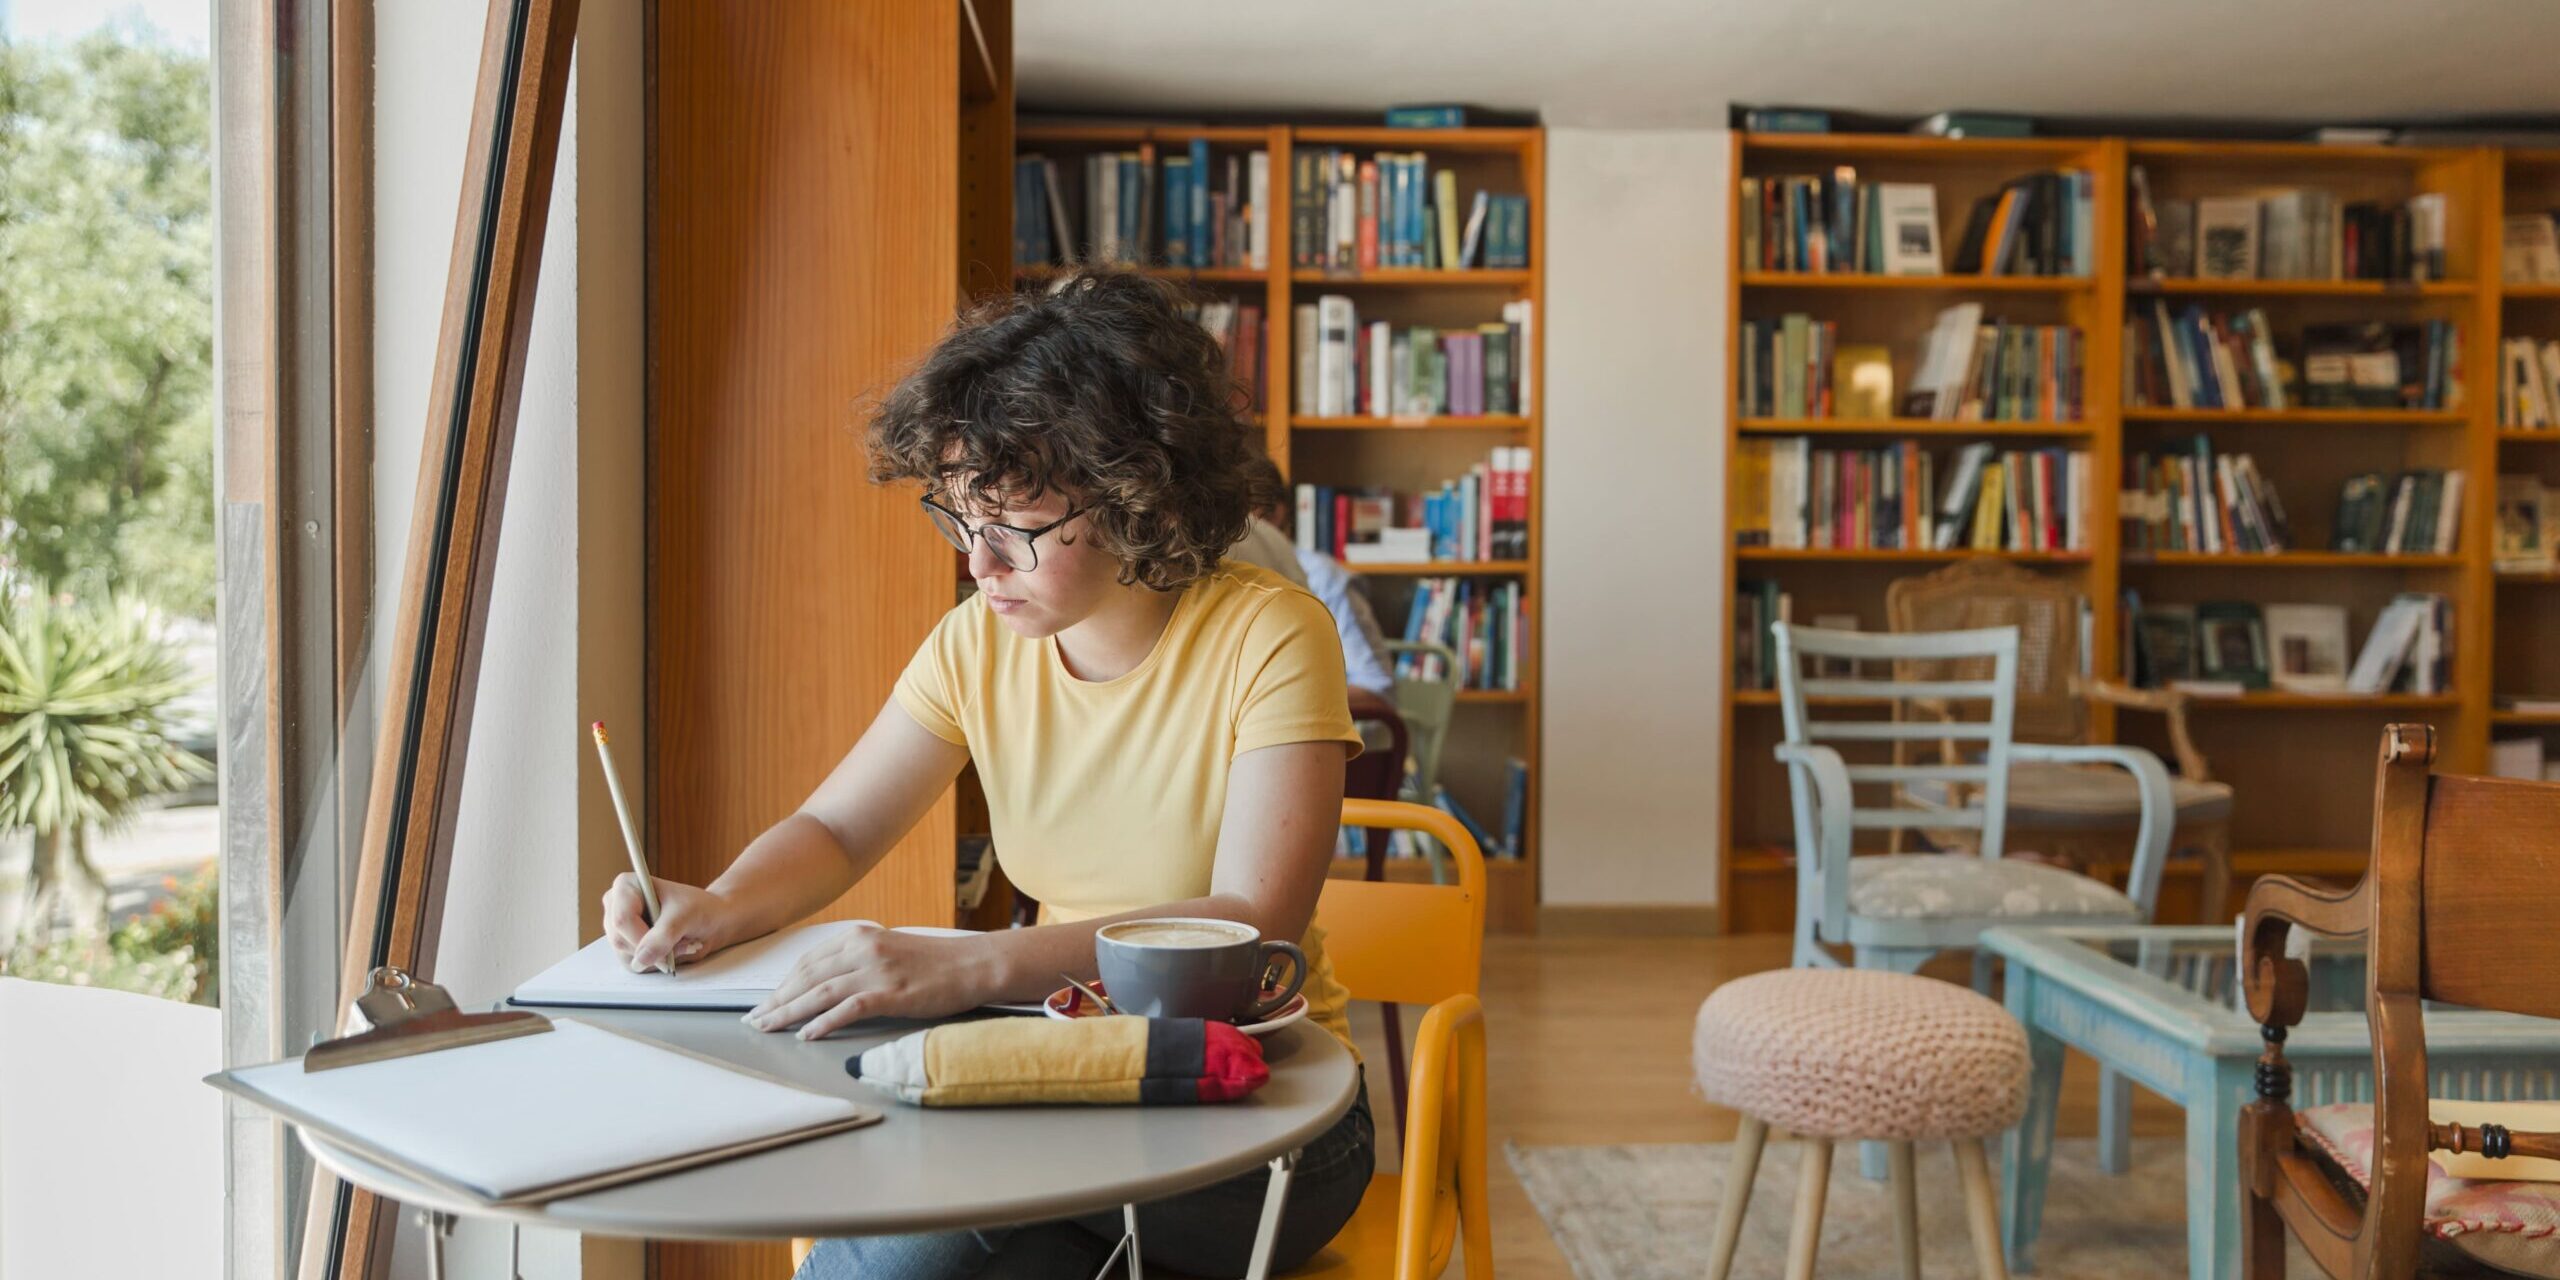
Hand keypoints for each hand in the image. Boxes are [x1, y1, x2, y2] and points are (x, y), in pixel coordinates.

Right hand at [603, 874, 744, 973]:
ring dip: (658, 956)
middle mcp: (616, 906)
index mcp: (626, 886)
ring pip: (626, 955)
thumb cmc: (700, 908)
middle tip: (682, 941)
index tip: (667, 946)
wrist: (711, 919)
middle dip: (654, 948)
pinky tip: (672, 950)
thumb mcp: (685, 916)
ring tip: (680, 942)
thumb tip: (641, 959)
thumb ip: (663, 936)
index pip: (622, 919)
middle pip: (620, 940)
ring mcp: (619, 928)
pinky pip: (634, 964)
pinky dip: (656, 962)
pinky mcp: (626, 946)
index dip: (641, 937)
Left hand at [745, 923, 994, 1039]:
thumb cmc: (935, 962)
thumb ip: (859, 960)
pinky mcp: (892, 993)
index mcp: (860, 936)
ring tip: (768, 1028)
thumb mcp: (890, 950)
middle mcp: (863, 949)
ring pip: (820, 993)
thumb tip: (827, 983)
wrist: (974, 964)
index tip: (767, 1001)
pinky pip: (848, 1009)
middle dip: (777, 1000)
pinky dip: (824, 1022)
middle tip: (755, 1019)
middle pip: (807, 977)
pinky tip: (807, 1035)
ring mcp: (877, 971)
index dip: (783, 983)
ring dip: (789, 1012)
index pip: (808, 961)